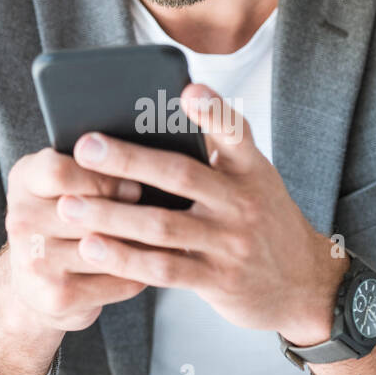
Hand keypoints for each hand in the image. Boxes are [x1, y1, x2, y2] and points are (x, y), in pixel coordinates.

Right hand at [0, 146, 150, 331]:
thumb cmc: (64, 221)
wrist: (36, 283)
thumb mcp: (65, 184)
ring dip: (143, 244)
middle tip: (163, 215)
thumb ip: (94, 167)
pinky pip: (115, 280)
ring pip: (107, 247)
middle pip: (89, 210)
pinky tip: (151, 266)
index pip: (60, 170)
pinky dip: (139, 273)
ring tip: (167, 239)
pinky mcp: (56, 296)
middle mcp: (20, 220)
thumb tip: (150, 158)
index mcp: (25, 180)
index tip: (134, 184)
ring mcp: (35, 261)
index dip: (104, 177)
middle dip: (131, 213)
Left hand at [61, 83, 347, 344]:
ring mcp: (230, 243)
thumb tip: (159, 120)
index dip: (213, 111)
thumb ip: (217, 156)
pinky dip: (125, 259)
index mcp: (252, 170)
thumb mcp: (255, 182)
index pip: (236, 133)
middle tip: (85, 146)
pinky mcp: (218, 280)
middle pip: (181, 176)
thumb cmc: (263, 223)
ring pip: (163, 226)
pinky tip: (93, 249)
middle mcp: (243, 203)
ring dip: (111, 215)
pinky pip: (164, 269)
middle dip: (128, 160)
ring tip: (69, 205)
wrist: (306, 285)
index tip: (187, 88)